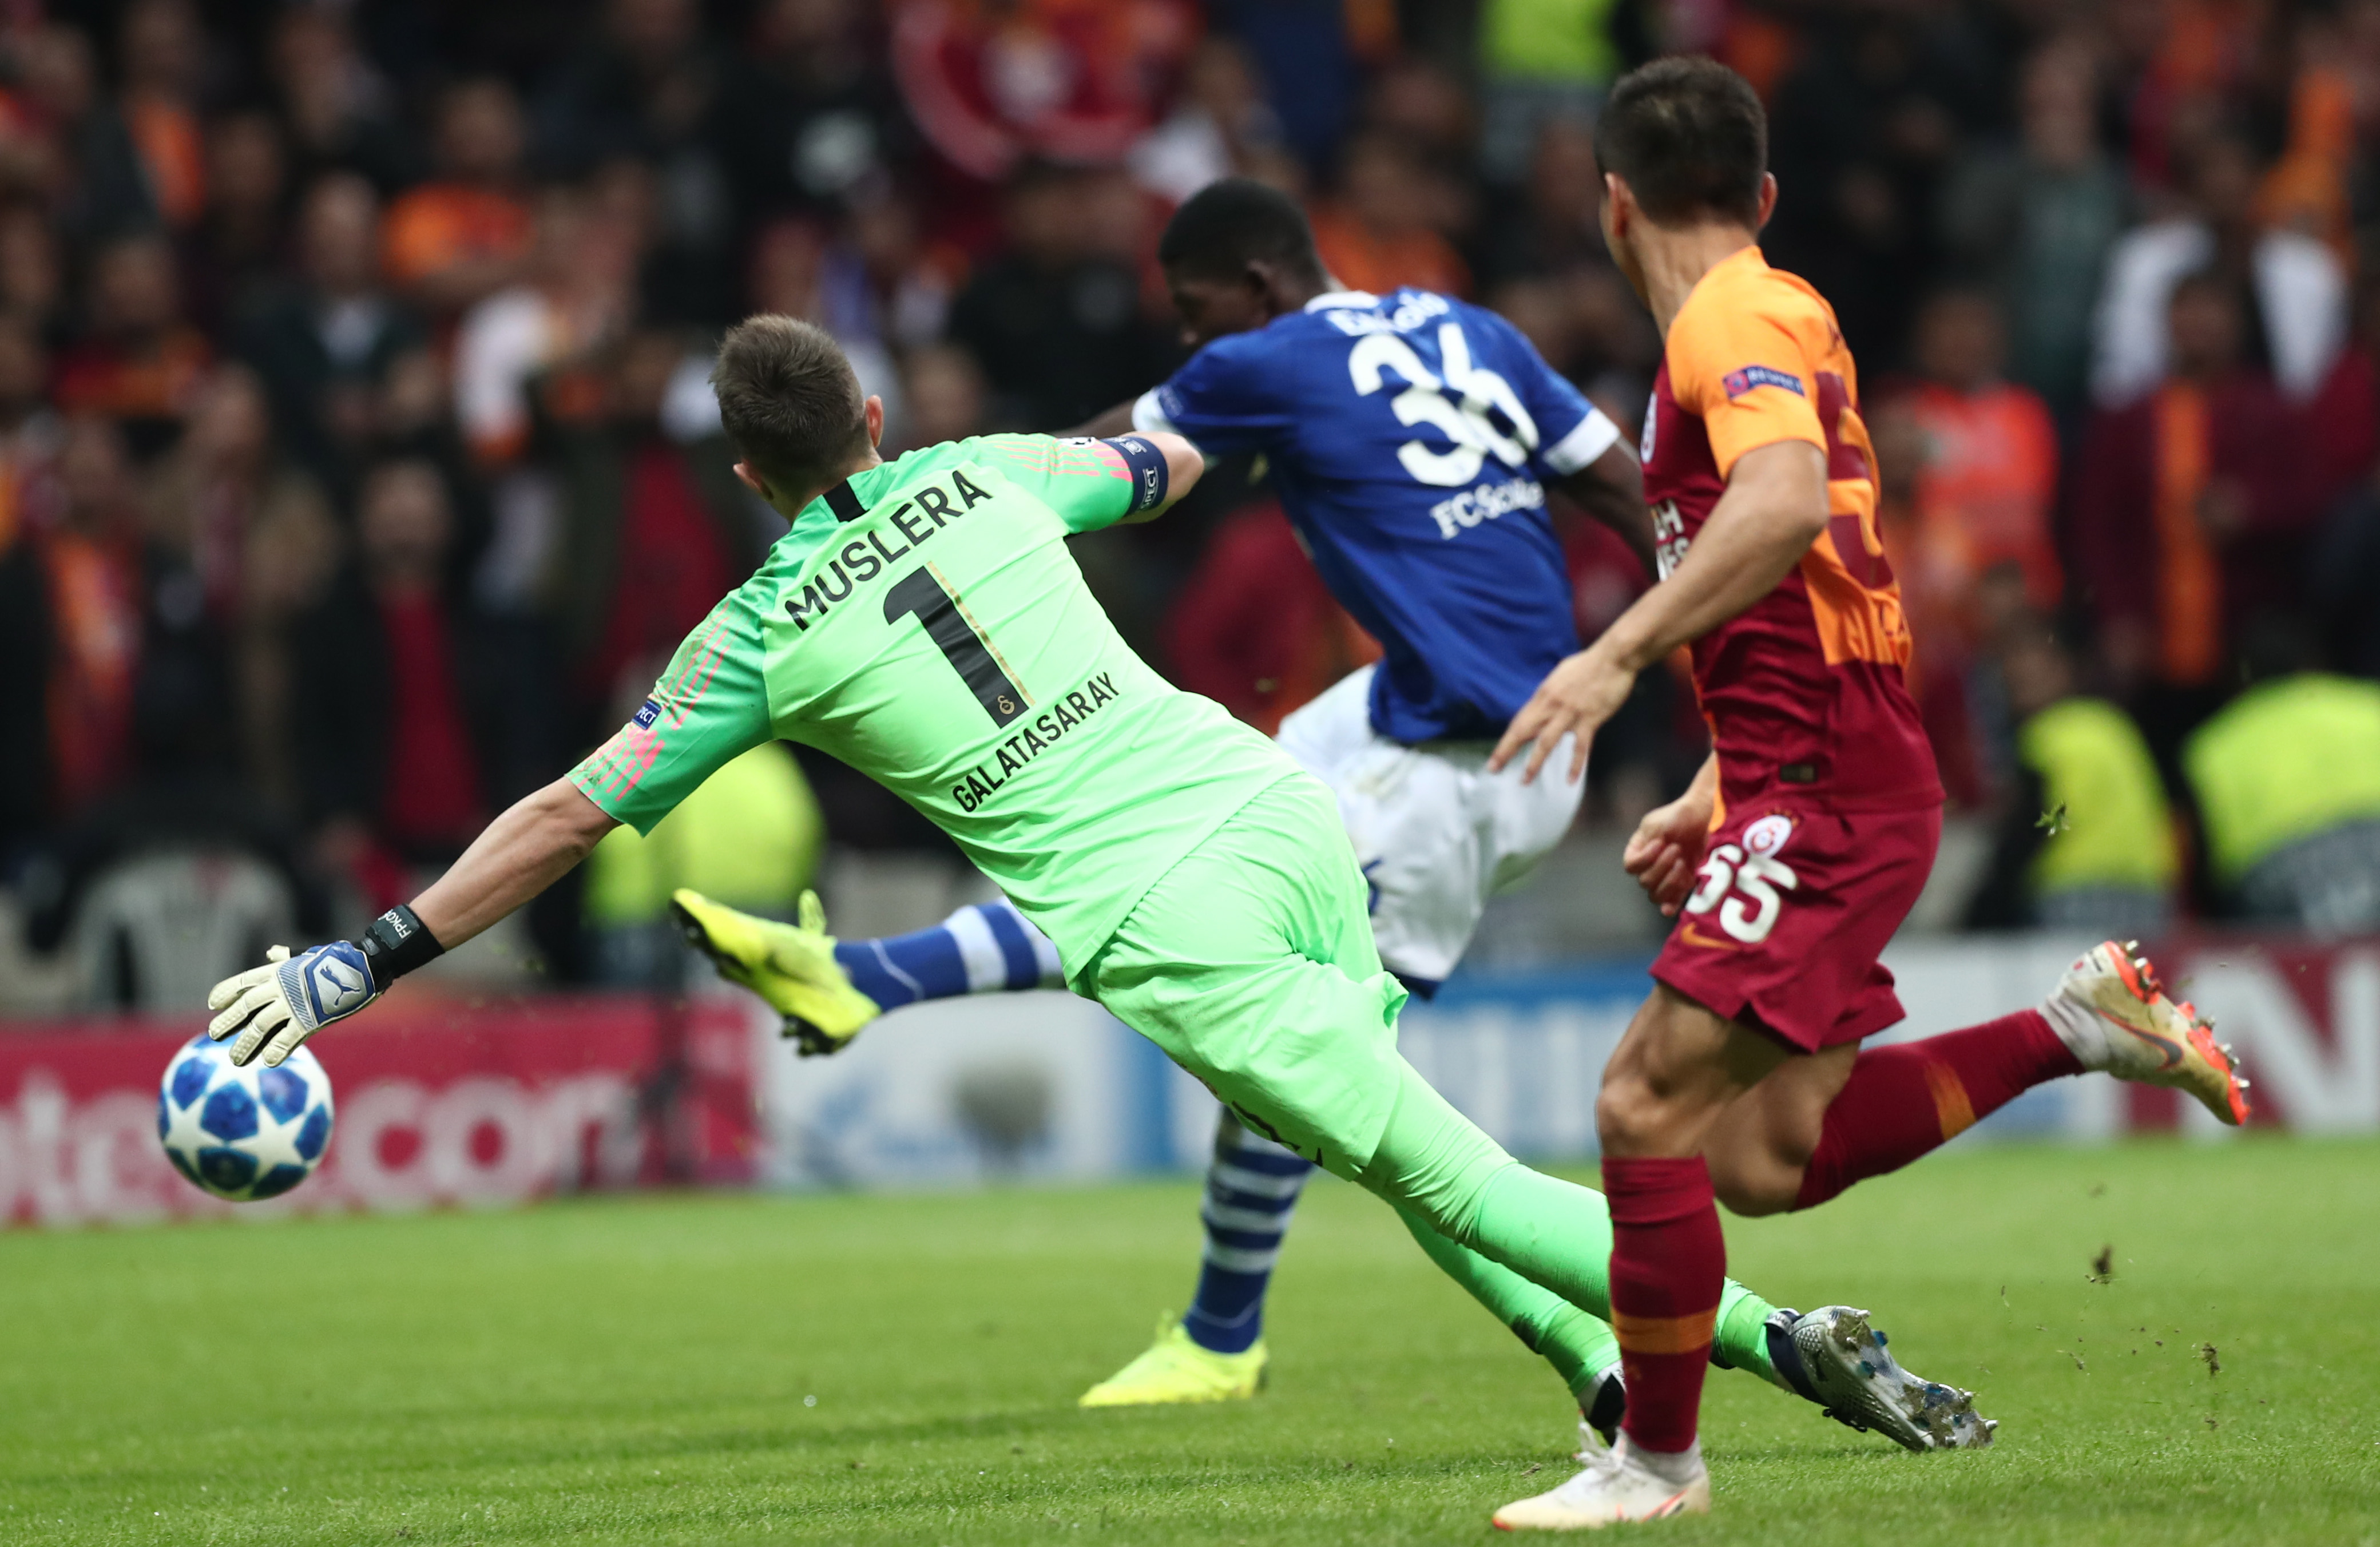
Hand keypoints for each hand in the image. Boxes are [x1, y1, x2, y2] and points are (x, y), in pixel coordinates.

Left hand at [206, 941, 381, 1066]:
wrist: (365, 965)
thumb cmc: (337, 959)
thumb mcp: (307, 955)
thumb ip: (286, 958)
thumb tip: (272, 952)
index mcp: (278, 972)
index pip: (243, 981)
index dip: (225, 991)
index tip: (212, 1003)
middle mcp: (280, 987)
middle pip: (245, 1006)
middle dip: (227, 1021)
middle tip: (212, 1034)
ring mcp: (294, 1004)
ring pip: (260, 1026)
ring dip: (245, 1044)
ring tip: (235, 1059)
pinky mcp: (310, 1019)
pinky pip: (286, 1038)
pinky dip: (276, 1050)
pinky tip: (268, 1061)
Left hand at [1488, 644, 1637, 784]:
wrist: (1613, 658)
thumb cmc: (1588, 664)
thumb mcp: (1560, 676)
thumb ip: (1550, 694)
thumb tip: (1543, 706)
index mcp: (1543, 695)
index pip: (1519, 722)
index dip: (1506, 740)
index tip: (1496, 755)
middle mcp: (1551, 706)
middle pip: (1523, 732)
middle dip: (1506, 751)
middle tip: (1494, 768)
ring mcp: (1570, 714)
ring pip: (1546, 742)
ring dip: (1535, 762)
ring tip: (1526, 780)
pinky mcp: (1589, 720)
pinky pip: (1580, 747)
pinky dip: (1575, 765)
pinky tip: (1570, 779)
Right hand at [1623, 788, 1714, 916]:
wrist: (1699, 817)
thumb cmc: (1678, 815)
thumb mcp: (1660, 821)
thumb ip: (1651, 838)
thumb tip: (1655, 853)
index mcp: (1637, 850)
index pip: (1631, 866)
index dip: (1645, 859)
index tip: (1661, 843)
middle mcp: (1647, 866)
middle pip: (1645, 881)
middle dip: (1662, 866)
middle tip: (1677, 848)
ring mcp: (1664, 876)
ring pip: (1656, 895)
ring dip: (1670, 883)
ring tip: (1683, 864)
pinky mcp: (1680, 882)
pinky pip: (1671, 901)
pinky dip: (1671, 905)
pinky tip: (1670, 909)